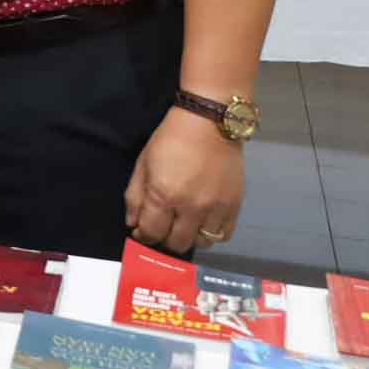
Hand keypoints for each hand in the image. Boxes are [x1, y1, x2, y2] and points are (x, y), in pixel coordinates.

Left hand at [128, 106, 245, 253]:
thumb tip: (133, 224)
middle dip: (164, 238)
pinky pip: (224, 235)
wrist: (210, 125)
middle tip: (163, 226)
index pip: (151, 233)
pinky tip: (204, 221)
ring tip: (184, 224)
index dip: (143, 235)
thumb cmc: (171, 140)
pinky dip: (212, 233)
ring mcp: (215, 209)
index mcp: (163, 195)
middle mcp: (191, 207)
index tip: (142, 231)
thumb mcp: (143, 163)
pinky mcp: (235, 206)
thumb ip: (135, 196)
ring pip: (201, 242)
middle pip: (176, 243)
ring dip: (189, 237)